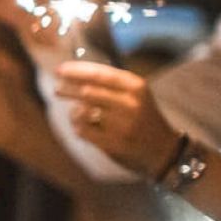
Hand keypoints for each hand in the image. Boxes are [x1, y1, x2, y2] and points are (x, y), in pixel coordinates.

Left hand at [53, 60, 180, 177]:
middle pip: (86, 91)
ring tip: (75, 112)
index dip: (76, 71)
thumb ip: (109, 83)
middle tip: (57, 89)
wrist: (163, 150)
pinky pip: (82, 130)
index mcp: (135, 86)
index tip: (60, 70)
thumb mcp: (134, 95)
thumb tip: (73, 72)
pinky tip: (81, 127)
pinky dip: (77, 127)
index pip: (99, 74)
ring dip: (74, 111)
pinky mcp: (113, 143)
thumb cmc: (141, 117)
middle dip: (67, 89)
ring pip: (82, 111)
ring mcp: (122, 124)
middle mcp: (130, 103)